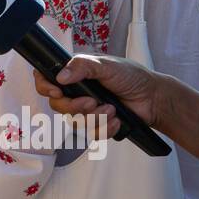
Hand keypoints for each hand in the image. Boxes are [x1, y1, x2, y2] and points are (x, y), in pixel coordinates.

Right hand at [32, 54, 166, 137]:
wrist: (153, 99)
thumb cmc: (132, 76)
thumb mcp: (107, 65)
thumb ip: (83, 66)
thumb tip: (60, 76)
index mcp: (76, 73)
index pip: (47, 78)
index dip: (45, 87)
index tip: (56, 91)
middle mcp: (77, 91)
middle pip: (58, 105)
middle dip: (75, 107)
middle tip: (92, 102)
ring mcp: (87, 109)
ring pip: (75, 122)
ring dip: (95, 118)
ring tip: (112, 109)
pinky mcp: (97, 124)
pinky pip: (91, 134)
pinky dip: (105, 129)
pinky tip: (116, 120)